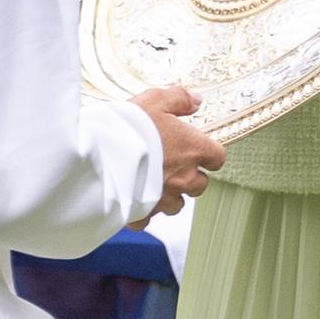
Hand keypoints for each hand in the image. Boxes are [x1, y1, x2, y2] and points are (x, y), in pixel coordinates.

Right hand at [131, 84, 225, 219]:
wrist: (102, 154)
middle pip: (200, 185)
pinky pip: (149, 218)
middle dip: (191, 177)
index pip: (217, 157)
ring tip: (152, 183)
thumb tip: (197, 101)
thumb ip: (180, 99)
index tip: (199, 149)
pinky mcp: (144, 212)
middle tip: (174, 166)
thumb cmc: (130, 126)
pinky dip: (143, 212)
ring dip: (169, 196)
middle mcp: (184, 177)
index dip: (209, 154)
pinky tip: (133, 199)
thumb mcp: (156, 100)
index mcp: (193, 149)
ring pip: (177, 205)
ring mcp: (165, 198)